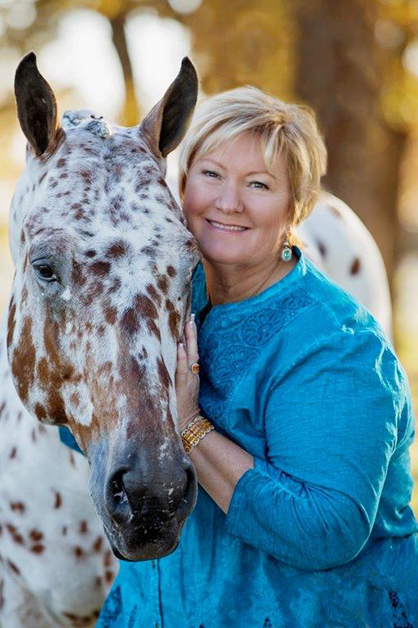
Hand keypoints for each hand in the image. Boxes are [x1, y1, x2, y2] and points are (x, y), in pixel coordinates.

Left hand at [176, 315, 200, 431]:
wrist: (186, 421)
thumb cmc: (180, 404)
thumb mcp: (181, 385)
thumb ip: (178, 372)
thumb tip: (170, 357)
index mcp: (191, 371)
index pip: (192, 349)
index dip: (191, 335)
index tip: (190, 318)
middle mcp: (192, 372)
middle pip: (194, 348)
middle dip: (192, 332)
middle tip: (191, 316)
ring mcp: (188, 378)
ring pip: (191, 355)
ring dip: (190, 339)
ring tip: (188, 324)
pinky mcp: (183, 385)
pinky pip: (183, 369)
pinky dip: (182, 357)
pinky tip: (180, 346)